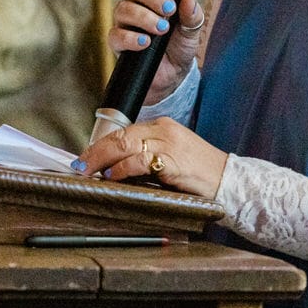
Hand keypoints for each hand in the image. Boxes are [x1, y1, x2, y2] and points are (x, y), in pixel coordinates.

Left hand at [75, 117, 226, 199]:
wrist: (229, 181)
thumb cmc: (200, 175)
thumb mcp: (171, 160)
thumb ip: (146, 159)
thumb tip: (114, 170)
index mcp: (163, 127)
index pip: (125, 132)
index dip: (102, 145)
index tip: (86, 157)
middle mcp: (164, 130)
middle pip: (121, 135)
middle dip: (95, 151)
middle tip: (79, 164)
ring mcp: (169, 143)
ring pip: (125, 144)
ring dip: (102, 159)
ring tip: (88, 171)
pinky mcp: (173, 160)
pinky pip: (140, 160)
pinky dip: (122, 169)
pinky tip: (113, 177)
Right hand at [109, 0, 206, 103]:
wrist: (172, 76)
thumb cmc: (179, 46)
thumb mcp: (192, 31)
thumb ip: (192, 16)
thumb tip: (189, 1)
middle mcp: (135, 2)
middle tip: (169, 9)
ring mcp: (124, 22)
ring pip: (123, 8)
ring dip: (144, 17)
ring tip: (161, 29)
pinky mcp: (118, 43)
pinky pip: (116, 35)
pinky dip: (132, 38)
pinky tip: (146, 43)